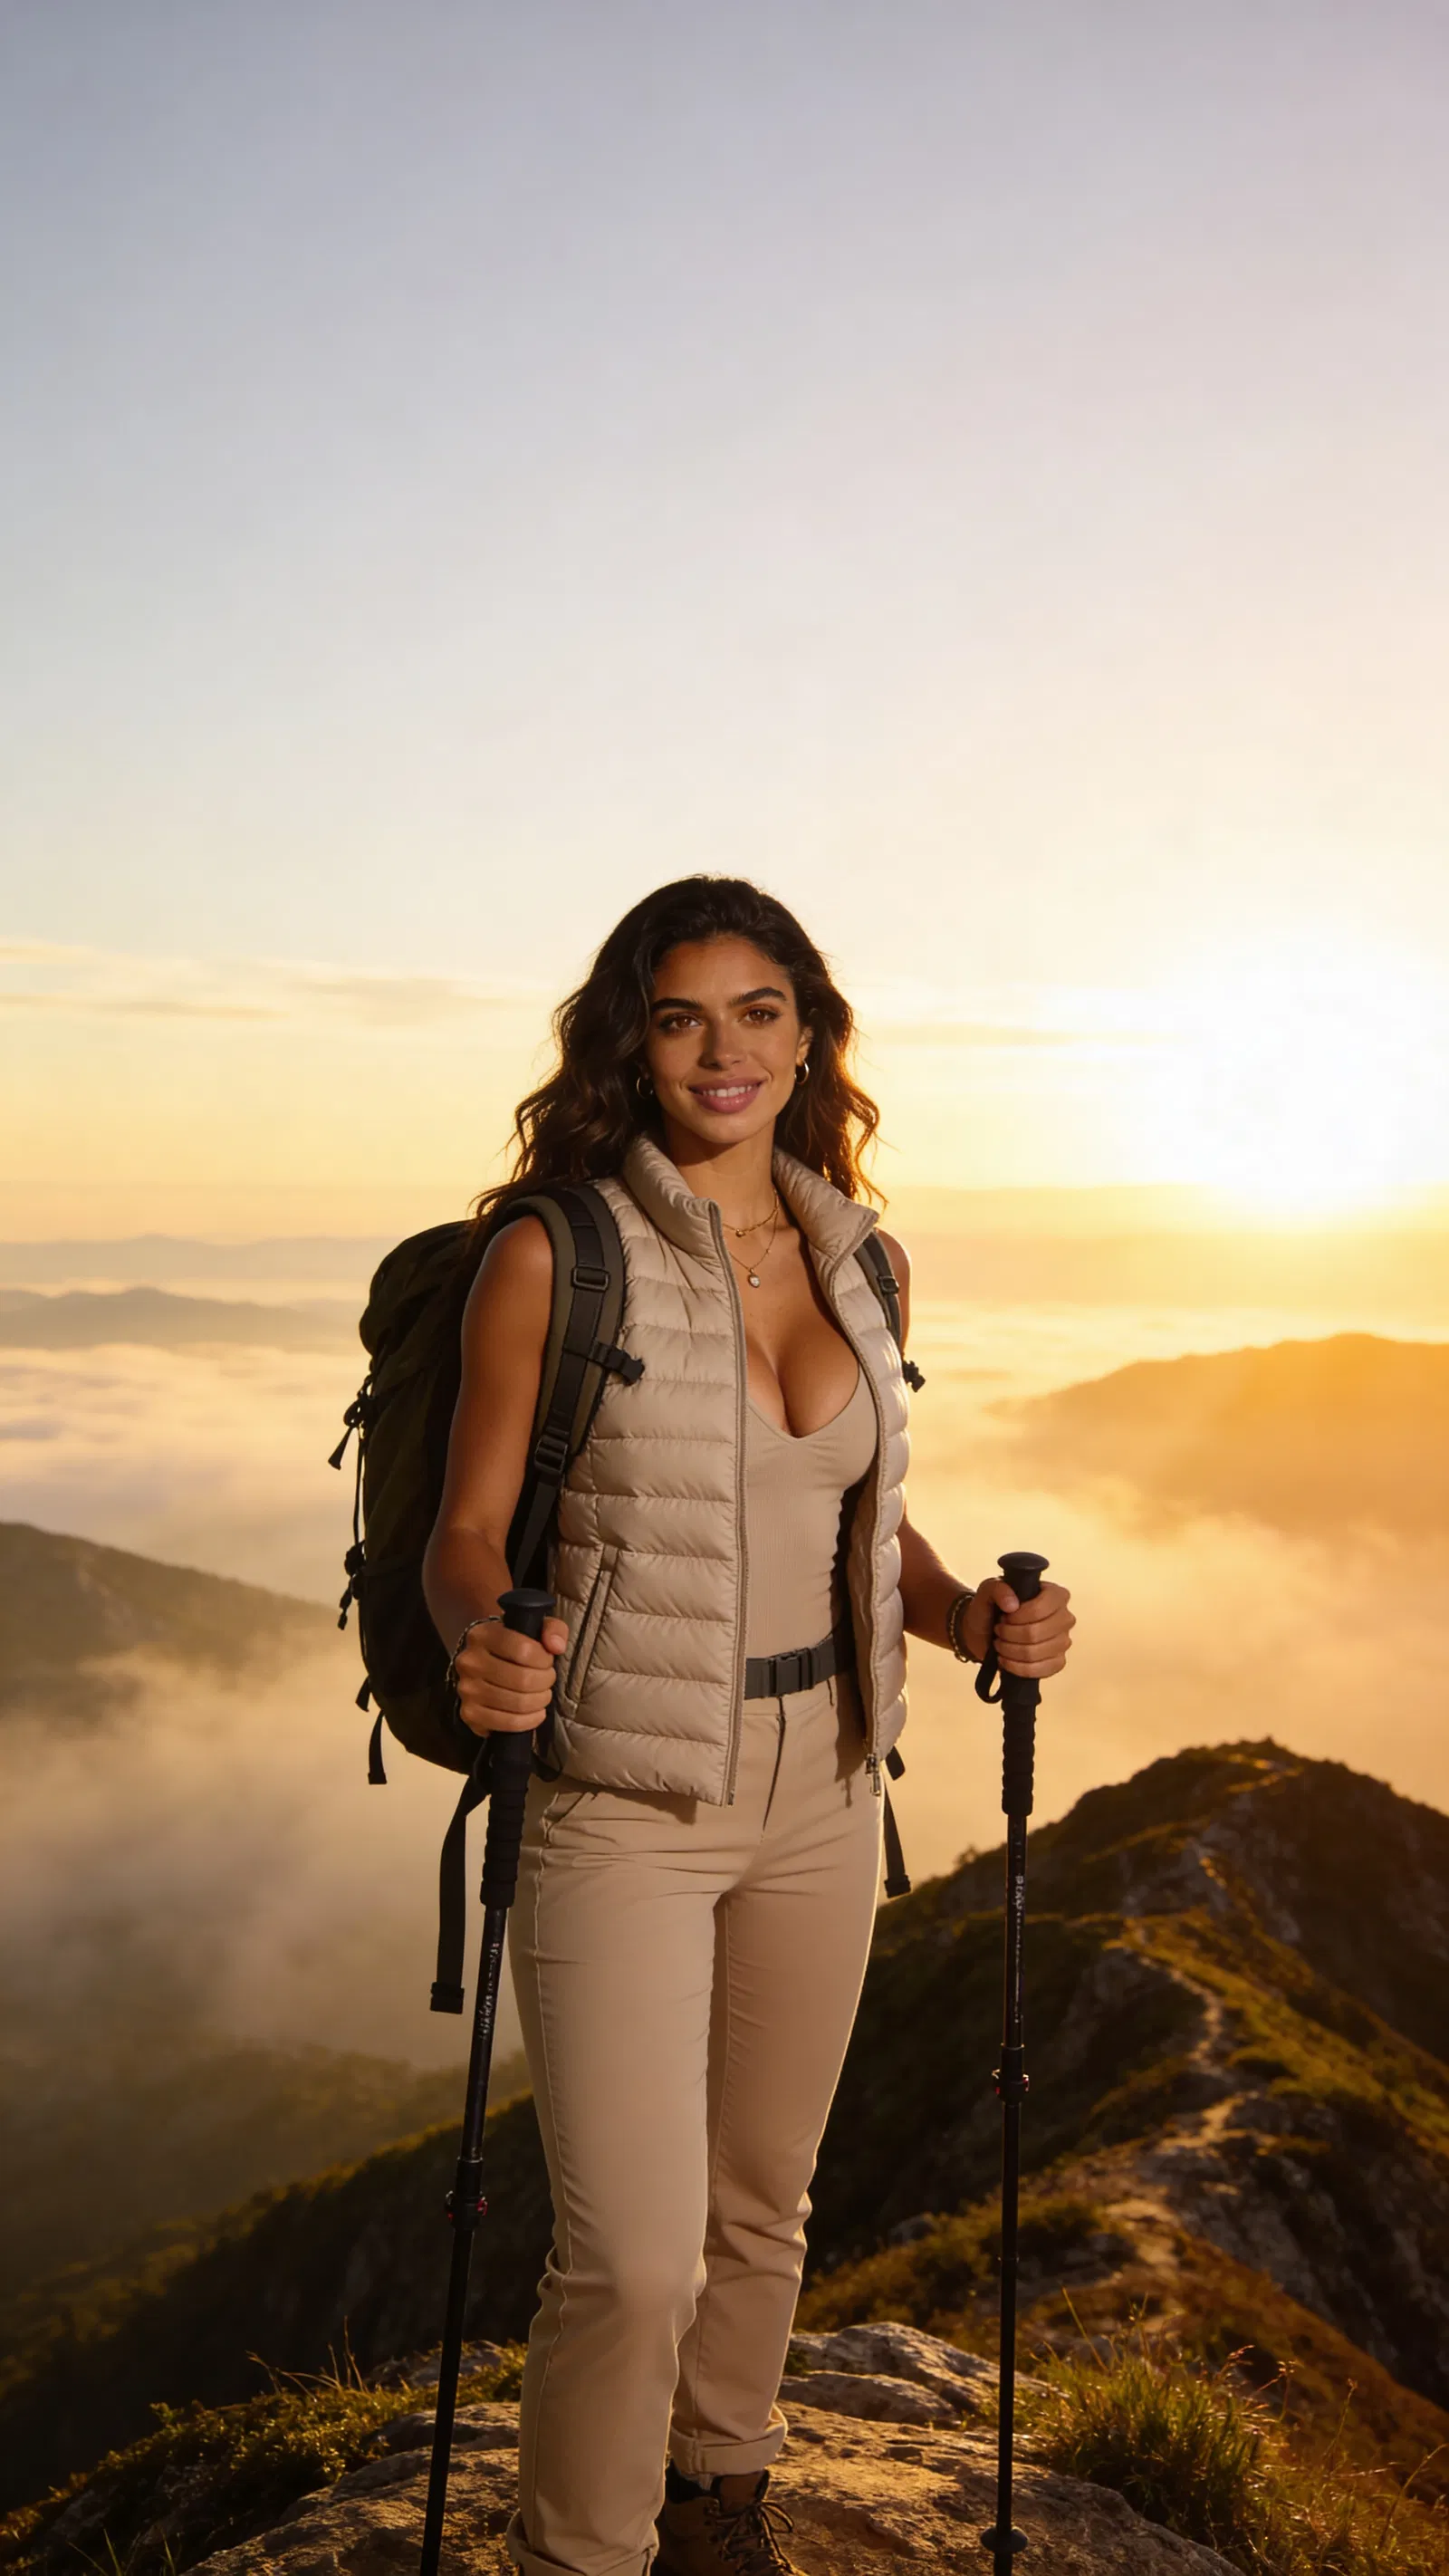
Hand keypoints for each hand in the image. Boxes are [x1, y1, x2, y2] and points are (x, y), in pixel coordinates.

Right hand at [454, 1613, 569, 1734]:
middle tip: (547, 1680)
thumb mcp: (534, 1628)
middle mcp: (469, 1662)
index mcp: (482, 1635)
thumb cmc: (514, 1646)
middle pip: (522, 1680)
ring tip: (543, 1694)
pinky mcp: (469, 1714)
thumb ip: (552, 1629)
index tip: (546, 1661)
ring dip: (540, 1701)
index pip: (523, 1650)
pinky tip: (536, 1713)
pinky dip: (529, 1721)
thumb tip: (556, 1646)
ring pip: (517, 1703)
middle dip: (545, 1682)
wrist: (485, 1665)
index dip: (544, 1660)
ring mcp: (467, 1689)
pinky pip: (508, 1723)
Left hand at [963, 1579, 1073, 1678]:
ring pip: (1034, 1653)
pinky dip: (1016, 1667)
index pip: (1040, 1609)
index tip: (1004, 1617)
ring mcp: (1063, 1641)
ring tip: (1000, 1644)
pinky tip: (1006, 1660)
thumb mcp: (989, 1590)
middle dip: (1009, 1634)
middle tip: (999, 1631)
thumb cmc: (992, 1608)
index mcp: (1055, 1595)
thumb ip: (998, 1589)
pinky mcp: (1058, 1662)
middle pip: (1035, 1633)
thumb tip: (1012, 1604)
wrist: (986, 1633)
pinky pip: (1040, 1670)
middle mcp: (1064, 1617)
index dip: (1017, 1617)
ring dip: (1009, 1651)